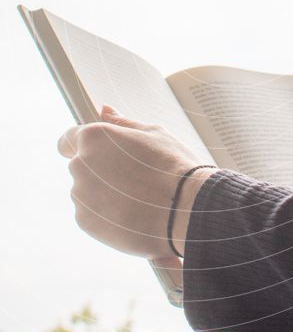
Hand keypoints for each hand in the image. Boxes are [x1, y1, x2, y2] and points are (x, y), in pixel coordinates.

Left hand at [57, 105, 215, 258]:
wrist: (186, 210)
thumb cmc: (173, 166)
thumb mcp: (153, 134)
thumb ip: (122, 123)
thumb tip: (104, 110)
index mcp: (94, 137)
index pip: (67, 139)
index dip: (81, 146)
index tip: (98, 154)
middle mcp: (80, 165)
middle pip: (81, 167)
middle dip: (99, 171)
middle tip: (133, 178)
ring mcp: (80, 195)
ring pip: (86, 192)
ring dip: (103, 194)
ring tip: (137, 199)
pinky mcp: (85, 222)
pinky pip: (91, 215)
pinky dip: (106, 216)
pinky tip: (133, 215)